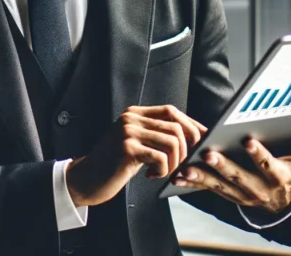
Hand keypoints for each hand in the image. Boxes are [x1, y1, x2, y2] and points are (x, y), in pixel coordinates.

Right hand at [66, 105, 206, 206]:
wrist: (87, 178)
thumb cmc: (115, 164)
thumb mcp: (137, 143)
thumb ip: (157, 135)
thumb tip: (193, 136)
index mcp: (135, 113)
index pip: (171, 111)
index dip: (190, 125)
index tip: (202, 139)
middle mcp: (131, 118)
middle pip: (176, 127)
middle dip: (185, 149)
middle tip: (178, 165)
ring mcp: (128, 132)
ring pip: (172, 142)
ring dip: (174, 163)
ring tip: (163, 172)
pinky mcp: (127, 148)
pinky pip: (160, 158)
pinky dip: (162, 171)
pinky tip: (151, 176)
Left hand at [171, 117, 290, 213]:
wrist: (283, 202)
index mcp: (280, 176)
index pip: (269, 166)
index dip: (259, 155)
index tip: (247, 140)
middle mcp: (260, 189)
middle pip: (241, 177)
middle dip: (224, 166)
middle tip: (209, 153)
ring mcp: (242, 194)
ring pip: (221, 186)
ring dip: (203, 177)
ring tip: (187, 168)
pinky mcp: (228, 195)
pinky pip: (209, 189)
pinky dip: (194, 183)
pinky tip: (179, 175)